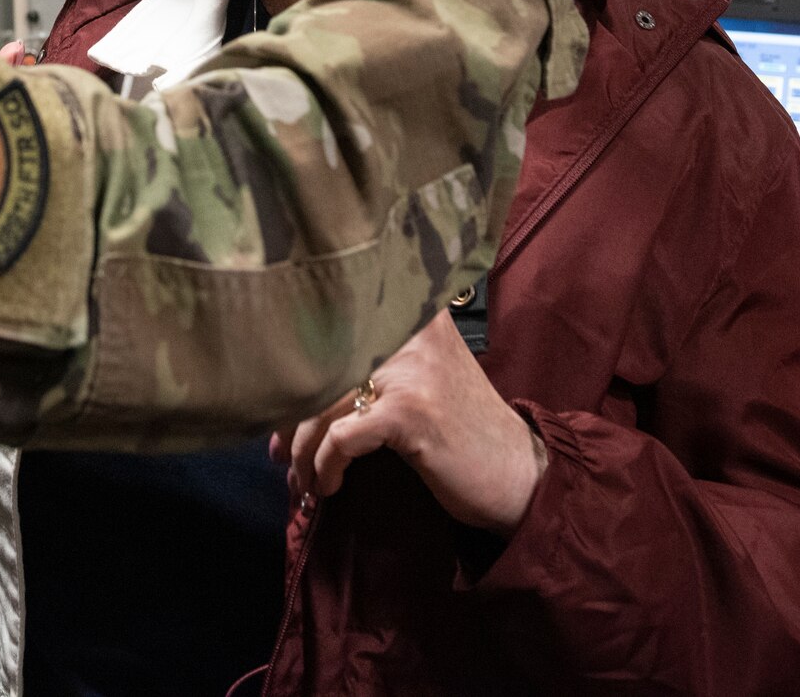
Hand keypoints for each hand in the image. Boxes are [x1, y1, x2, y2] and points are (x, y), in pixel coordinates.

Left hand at [272, 311, 545, 538]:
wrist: (520, 473)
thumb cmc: (459, 429)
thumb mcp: (419, 376)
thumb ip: (368, 366)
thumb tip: (289, 389)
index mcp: (407, 312)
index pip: (325, 328)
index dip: (294, 374)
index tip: (278, 414)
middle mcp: (406, 329)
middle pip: (316, 367)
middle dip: (287, 417)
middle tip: (279, 455)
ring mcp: (409, 370)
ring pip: (321, 403)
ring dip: (302, 451)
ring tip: (301, 482)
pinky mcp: (410, 412)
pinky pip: (341, 438)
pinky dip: (325, 466)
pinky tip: (329, 487)